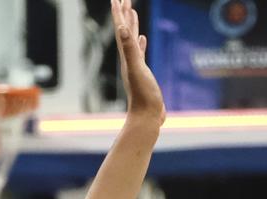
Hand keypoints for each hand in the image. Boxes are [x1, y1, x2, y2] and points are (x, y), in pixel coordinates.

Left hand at [111, 0, 164, 124]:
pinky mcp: (143, 72)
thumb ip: (130, 49)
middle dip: (124, 14)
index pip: (121, 30)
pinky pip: (140, 52)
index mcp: (126, 56)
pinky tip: (142, 38)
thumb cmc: (143, 96)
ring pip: (131, 39)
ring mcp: (136, 65)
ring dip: (131, 25)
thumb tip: (123, 29)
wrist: (147, 118)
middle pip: (124, 31)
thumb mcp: (137, 69)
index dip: (119, 13)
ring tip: (132, 12)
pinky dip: (140, 43)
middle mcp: (128, 58)